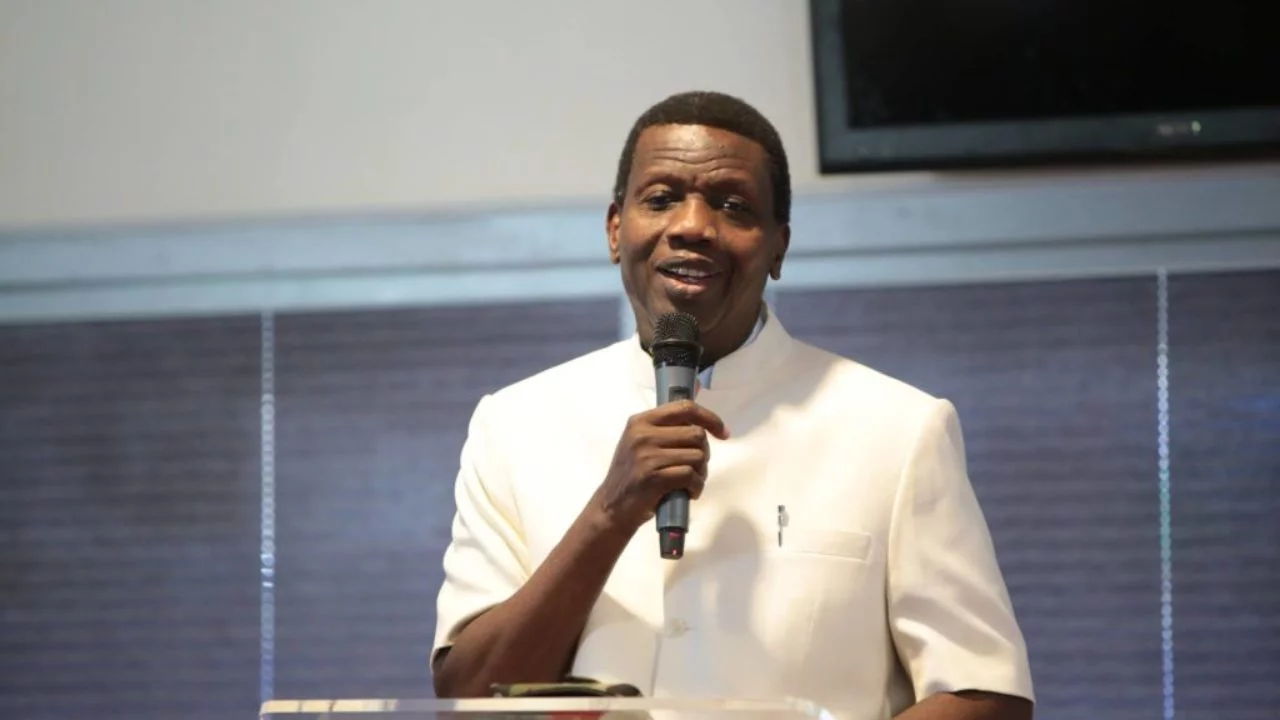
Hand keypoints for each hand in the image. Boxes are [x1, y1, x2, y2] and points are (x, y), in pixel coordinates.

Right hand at [591, 399, 729, 533]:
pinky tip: (689, 492)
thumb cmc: (632, 474)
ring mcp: (647, 456)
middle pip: (696, 434)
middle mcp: (642, 434)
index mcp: (641, 421)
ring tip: (690, 482)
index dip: (710, 418)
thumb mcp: (640, 442)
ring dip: (701, 473)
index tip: (723, 432)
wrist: (612, 506)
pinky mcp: (653, 478)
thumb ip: (665, 429)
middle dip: (704, 452)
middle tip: (696, 467)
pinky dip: (696, 486)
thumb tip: (702, 420)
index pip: (685, 408)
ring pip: (696, 456)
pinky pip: (690, 475)